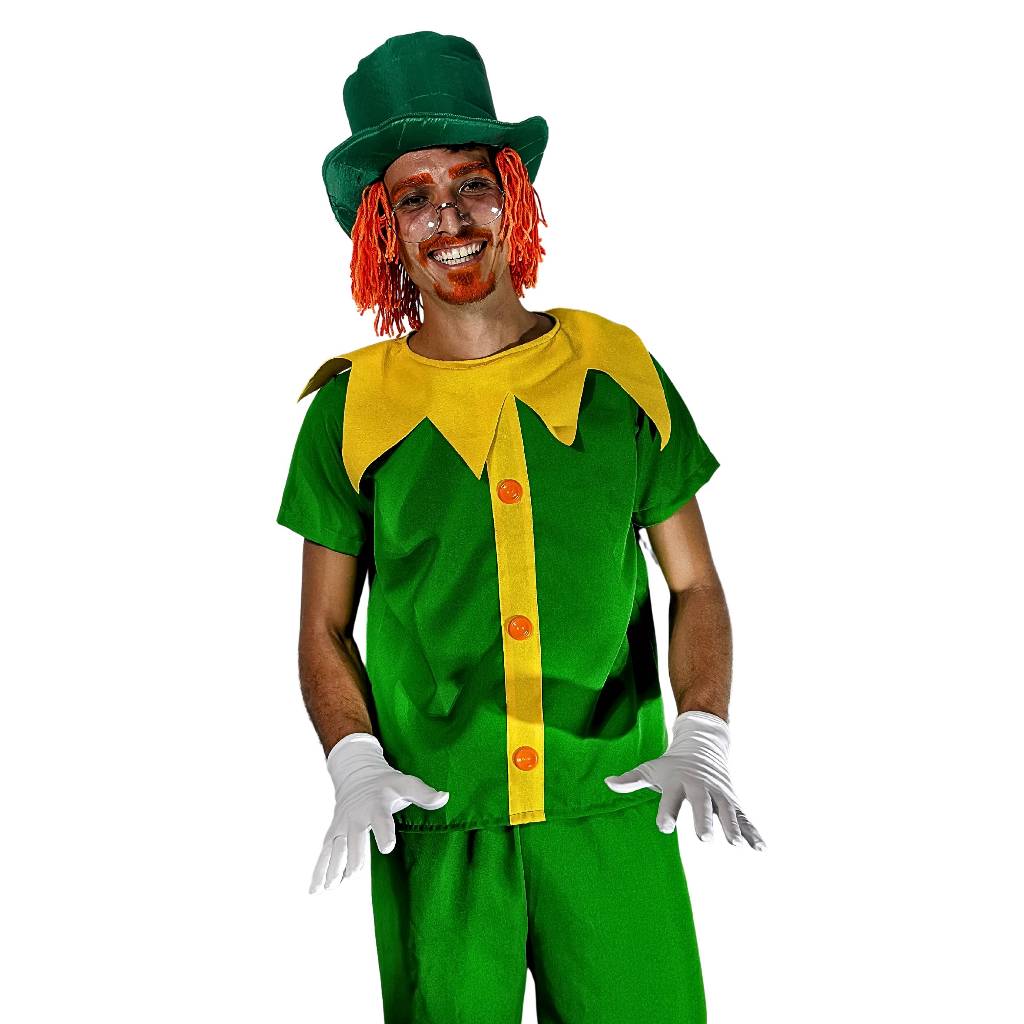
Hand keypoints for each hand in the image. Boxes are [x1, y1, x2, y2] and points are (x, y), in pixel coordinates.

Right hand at [310, 733, 449, 892]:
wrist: (357, 773)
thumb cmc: (386, 784)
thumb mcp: (405, 784)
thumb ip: (424, 793)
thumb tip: (445, 797)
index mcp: (376, 804)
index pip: (381, 819)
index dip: (384, 832)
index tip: (387, 847)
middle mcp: (356, 815)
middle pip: (355, 837)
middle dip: (354, 854)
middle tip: (355, 873)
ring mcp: (342, 825)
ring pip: (336, 847)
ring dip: (334, 866)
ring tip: (332, 886)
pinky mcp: (334, 832)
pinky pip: (325, 852)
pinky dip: (319, 871)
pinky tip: (317, 890)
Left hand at [604, 711, 764, 849]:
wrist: (701, 746)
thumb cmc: (671, 765)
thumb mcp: (650, 769)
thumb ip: (631, 779)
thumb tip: (608, 782)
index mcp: (679, 782)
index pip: (671, 798)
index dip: (667, 812)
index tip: (664, 826)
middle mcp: (701, 787)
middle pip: (702, 804)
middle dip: (703, 819)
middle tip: (704, 838)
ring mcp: (719, 795)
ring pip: (727, 811)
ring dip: (732, 827)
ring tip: (736, 844)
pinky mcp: (732, 802)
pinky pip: (745, 818)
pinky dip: (753, 832)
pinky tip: (760, 848)